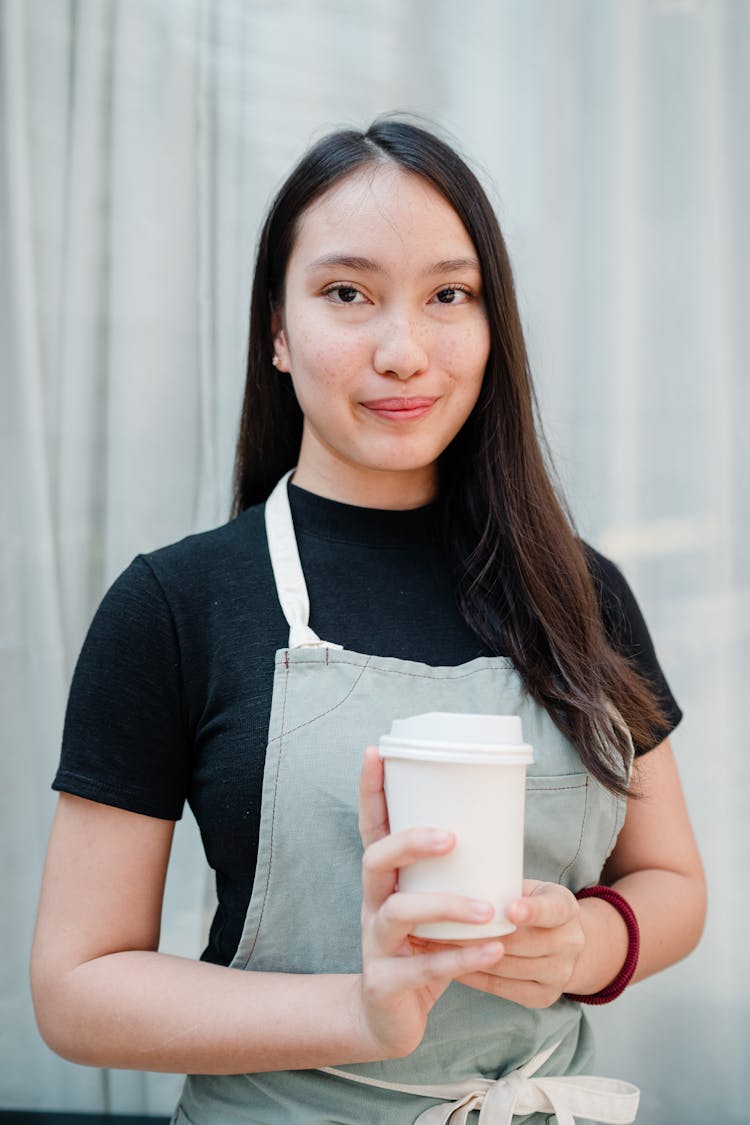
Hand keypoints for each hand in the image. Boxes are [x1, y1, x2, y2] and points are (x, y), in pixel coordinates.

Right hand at [356, 746, 504, 1058]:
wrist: (384, 1018)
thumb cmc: (418, 947)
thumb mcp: (427, 903)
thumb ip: (449, 872)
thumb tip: (494, 822)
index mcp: (383, 880)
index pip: (371, 826)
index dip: (371, 789)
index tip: (377, 751)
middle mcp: (372, 904)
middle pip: (375, 860)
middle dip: (409, 842)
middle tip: (451, 838)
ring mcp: (375, 944)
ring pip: (398, 913)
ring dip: (445, 907)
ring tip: (489, 911)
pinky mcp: (386, 982)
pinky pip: (423, 968)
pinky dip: (461, 959)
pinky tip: (492, 950)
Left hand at [411, 880, 583, 1008]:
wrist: (561, 944)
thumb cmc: (530, 903)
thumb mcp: (529, 887)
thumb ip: (504, 881)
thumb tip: (450, 862)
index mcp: (567, 908)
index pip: (551, 910)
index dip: (531, 911)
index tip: (509, 909)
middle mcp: (571, 943)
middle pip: (521, 942)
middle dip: (479, 933)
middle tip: (441, 923)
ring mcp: (560, 974)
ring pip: (506, 966)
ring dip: (467, 955)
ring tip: (433, 943)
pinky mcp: (543, 997)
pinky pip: (501, 988)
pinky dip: (473, 975)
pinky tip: (448, 965)